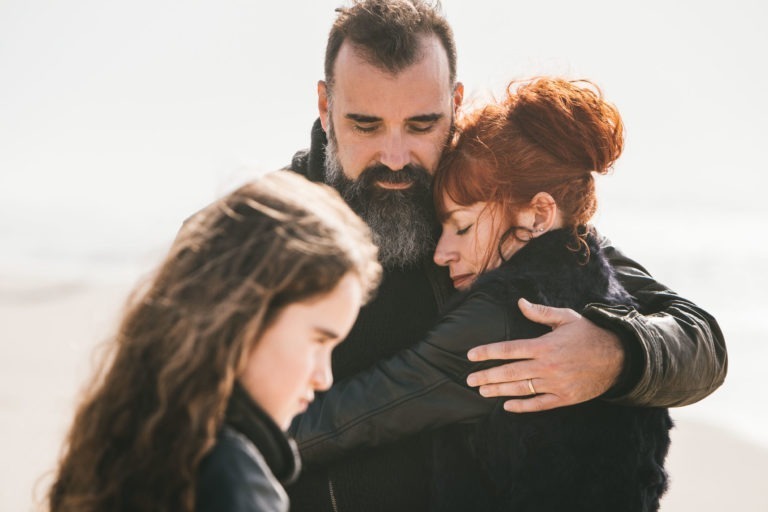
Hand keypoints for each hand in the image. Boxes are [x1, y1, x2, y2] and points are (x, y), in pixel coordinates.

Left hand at [466, 298, 623, 412]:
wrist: (619, 357)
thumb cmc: (589, 334)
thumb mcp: (566, 318)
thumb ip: (541, 313)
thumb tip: (520, 302)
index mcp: (545, 345)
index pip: (508, 349)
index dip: (487, 352)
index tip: (470, 356)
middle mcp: (548, 366)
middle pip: (510, 372)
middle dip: (487, 376)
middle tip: (469, 380)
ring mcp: (556, 383)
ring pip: (521, 389)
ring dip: (499, 391)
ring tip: (482, 391)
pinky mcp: (565, 397)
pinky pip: (539, 404)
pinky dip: (522, 406)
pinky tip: (507, 406)